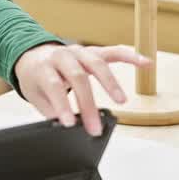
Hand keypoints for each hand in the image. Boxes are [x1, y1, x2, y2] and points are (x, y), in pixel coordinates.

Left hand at [13, 44, 147, 135]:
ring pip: (96, 63)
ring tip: (121, 101)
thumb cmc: (36, 78)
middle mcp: (62, 56)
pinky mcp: (93, 51)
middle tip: (95, 127)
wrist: (32, 55)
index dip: (62, 105)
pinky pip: (113, 51)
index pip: (54, 86)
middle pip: (78, 77)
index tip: (70, 124)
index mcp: (43, 67)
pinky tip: (146, 63)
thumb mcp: (36, 96)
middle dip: (88, 104)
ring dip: (110, 82)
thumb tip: (70, 128)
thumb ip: (52, 110)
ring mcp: (79, 51)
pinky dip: (130, 56)